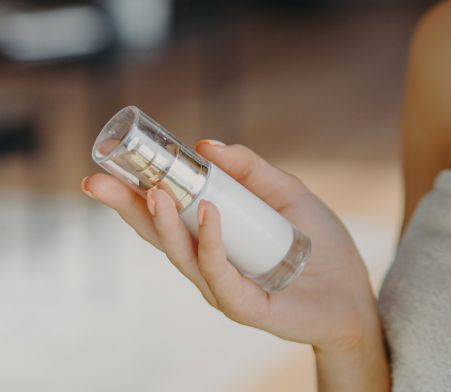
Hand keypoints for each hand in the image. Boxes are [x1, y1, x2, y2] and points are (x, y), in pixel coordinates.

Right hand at [82, 142, 379, 354]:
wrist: (354, 293)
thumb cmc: (318, 244)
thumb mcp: (285, 192)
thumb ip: (249, 169)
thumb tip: (206, 145)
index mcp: (212, 238)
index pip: (163, 215)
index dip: (131, 195)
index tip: (102, 170)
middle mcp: (209, 265)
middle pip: (158, 236)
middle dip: (125, 208)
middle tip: (96, 180)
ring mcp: (224, 288)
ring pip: (183, 256)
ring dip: (164, 223)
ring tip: (154, 190)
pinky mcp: (249, 306)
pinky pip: (221, 276)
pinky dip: (211, 245)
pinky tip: (208, 214)